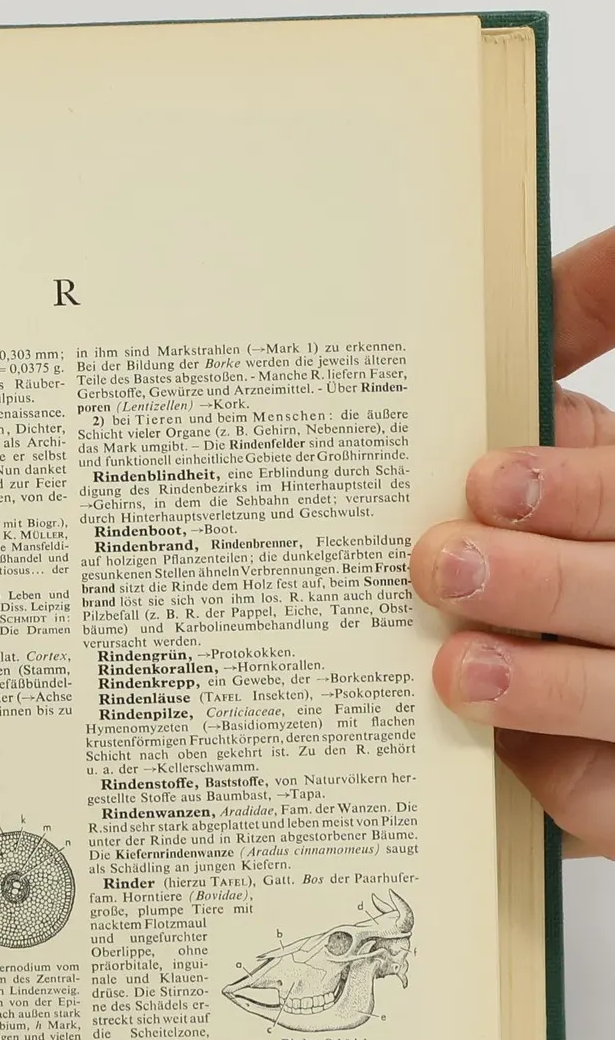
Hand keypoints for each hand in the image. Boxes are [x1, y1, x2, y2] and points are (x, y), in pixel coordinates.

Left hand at [411, 225, 614, 850]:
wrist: (582, 700)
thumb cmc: (569, 542)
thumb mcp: (576, 443)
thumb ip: (582, 329)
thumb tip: (610, 237)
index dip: (576, 485)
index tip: (486, 479)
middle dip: (545, 578)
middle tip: (442, 563)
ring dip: (550, 687)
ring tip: (459, 670)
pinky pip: (607, 801)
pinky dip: (570, 787)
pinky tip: (516, 772)